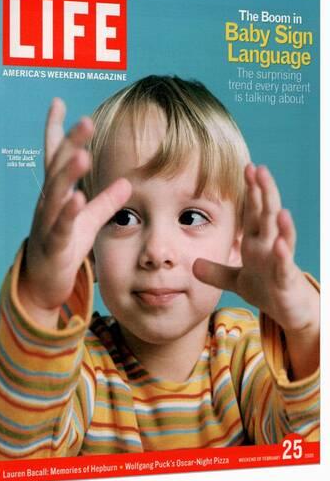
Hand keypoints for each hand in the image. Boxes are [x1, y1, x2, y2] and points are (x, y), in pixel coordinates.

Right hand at [18, 98, 131, 324]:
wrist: (43, 283)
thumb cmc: (64, 247)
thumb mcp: (88, 221)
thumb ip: (106, 201)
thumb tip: (128, 182)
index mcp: (57, 195)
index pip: (56, 157)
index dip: (56, 131)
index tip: (58, 103)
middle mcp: (48, 203)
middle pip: (58, 168)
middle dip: (71, 143)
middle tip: (86, 121)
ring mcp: (47, 223)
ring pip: (55, 194)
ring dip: (68, 173)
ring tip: (83, 155)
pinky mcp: (52, 245)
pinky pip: (59, 227)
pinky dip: (68, 212)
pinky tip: (77, 198)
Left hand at [193, 164, 318, 334]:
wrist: (288, 312)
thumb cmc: (267, 289)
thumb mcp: (236, 280)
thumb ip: (216, 272)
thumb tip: (192, 266)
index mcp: (256, 243)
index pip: (253, 212)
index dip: (250, 191)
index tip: (247, 168)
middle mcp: (269, 247)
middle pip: (266, 215)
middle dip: (264, 193)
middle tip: (259, 169)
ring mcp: (279, 262)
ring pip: (280, 236)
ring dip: (278, 220)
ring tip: (276, 205)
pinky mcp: (285, 280)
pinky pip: (283, 266)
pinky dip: (281, 254)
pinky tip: (278, 242)